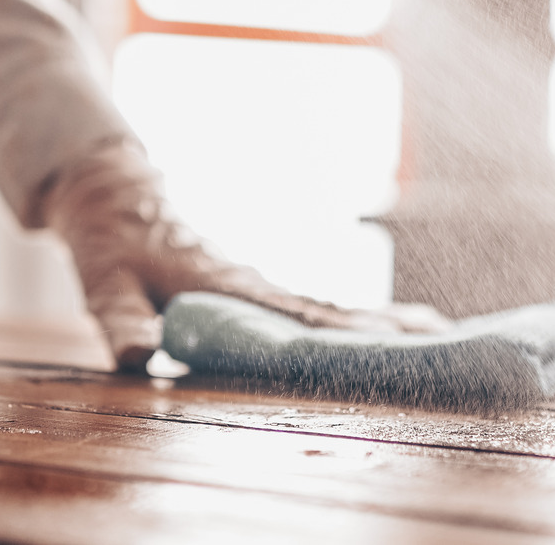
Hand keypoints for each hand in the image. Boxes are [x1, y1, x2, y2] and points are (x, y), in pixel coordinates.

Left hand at [43, 143, 450, 370]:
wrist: (112, 196)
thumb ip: (122, 323)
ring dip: (381, 324)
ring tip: (440, 335)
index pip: (296, 317)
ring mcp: (259, 287)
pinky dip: (353, 320)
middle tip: (449, 343)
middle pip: (331, 313)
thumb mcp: (105, 286)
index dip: (345, 336)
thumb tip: (139, 358)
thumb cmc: (109, 245)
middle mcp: (255, 286)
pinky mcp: (255, 290)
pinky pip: (312, 309)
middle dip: (387, 330)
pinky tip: (386, 330)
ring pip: (329, 309)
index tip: (395, 346)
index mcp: (228, 288)